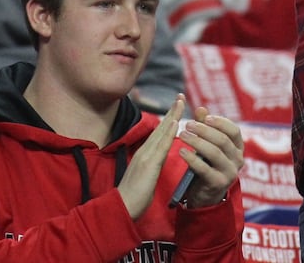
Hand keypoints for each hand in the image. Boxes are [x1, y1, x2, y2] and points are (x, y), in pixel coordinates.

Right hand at [119, 95, 185, 218]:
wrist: (122, 208)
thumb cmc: (133, 196)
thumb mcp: (144, 176)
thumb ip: (150, 165)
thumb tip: (157, 160)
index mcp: (144, 154)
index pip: (159, 133)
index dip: (168, 118)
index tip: (177, 105)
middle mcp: (144, 151)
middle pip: (160, 127)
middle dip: (172, 111)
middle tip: (181, 96)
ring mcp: (146, 156)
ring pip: (161, 132)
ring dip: (172, 115)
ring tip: (181, 102)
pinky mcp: (149, 164)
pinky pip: (161, 146)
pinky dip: (169, 133)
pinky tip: (176, 123)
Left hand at [179, 105, 244, 208]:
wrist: (206, 194)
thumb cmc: (208, 164)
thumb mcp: (208, 144)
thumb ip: (206, 127)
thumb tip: (201, 108)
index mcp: (238, 147)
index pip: (234, 130)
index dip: (220, 122)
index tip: (205, 117)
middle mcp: (238, 160)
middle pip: (222, 140)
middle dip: (204, 130)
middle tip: (187, 124)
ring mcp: (230, 173)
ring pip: (214, 153)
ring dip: (197, 142)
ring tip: (182, 135)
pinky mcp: (218, 184)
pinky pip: (205, 169)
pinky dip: (192, 159)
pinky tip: (181, 152)